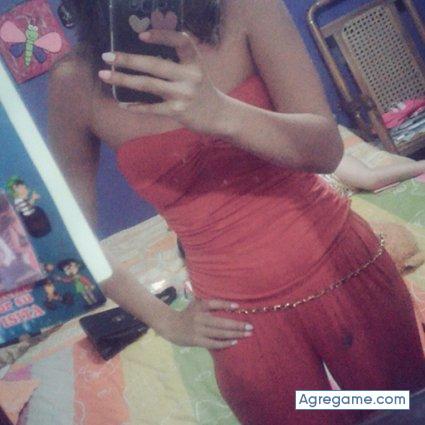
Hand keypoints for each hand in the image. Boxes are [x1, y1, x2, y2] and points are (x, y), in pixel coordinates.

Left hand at [98, 30, 228, 133]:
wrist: (219, 116)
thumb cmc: (203, 91)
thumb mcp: (196, 71)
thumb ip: (178, 61)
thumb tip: (144, 55)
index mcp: (194, 62)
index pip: (181, 41)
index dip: (162, 36)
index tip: (141, 35)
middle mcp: (190, 76)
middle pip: (155, 64)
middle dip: (128, 59)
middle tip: (107, 56)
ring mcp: (184, 94)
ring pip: (149, 85)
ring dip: (124, 79)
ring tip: (105, 75)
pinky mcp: (179, 111)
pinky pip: (152, 108)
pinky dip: (136, 106)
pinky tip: (123, 104)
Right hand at [158, 298, 253, 349]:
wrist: (171, 326)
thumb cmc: (188, 314)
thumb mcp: (196, 304)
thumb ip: (210, 304)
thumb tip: (231, 304)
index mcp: (200, 306)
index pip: (214, 304)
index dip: (225, 305)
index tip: (237, 307)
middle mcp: (199, 317)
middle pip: (221, 322)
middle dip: (237, 325)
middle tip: (250, 327)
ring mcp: (198, 330)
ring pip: (219, 333)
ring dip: (234, 334)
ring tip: (247, 334)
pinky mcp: (196, 340)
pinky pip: (212, 343)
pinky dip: (224, 343)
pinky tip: (234, 342)